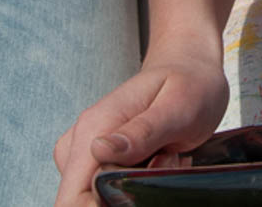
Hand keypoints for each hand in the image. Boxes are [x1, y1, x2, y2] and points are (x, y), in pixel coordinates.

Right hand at [52, 56, 228, 206]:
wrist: (189, 68)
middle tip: (166, 161)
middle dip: (125, 196)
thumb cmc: (189, 83)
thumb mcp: (178, 106)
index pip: (72, 194)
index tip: (140, 191)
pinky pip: (107, 188)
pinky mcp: (96, 159)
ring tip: (167, 156)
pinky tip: (160, 160)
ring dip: (132, 190)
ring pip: (97, 196)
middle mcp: (82, 139)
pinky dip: (135, 184)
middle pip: (84, 199)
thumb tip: (100, 150)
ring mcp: (86, 150)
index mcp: (95, 126)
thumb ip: (142, 131)